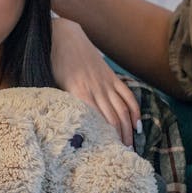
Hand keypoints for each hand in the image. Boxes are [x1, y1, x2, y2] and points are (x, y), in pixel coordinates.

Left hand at [50, 17, 141, 146]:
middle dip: (118, 139)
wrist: (64, 36)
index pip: (96, 120)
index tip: (107, 153)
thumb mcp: (54, 83)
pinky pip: (127, 96)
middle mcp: (96, 89)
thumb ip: (63, 102)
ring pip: (122, 110)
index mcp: (79, 92)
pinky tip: (137, 124)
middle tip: (121, 156)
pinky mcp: (111, 77)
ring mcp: (106, 83)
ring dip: (127, 130)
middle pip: (112, 119)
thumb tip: (67, 125)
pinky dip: (134, 111)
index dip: (104, 137)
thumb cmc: (55, 62)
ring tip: (130, 146)